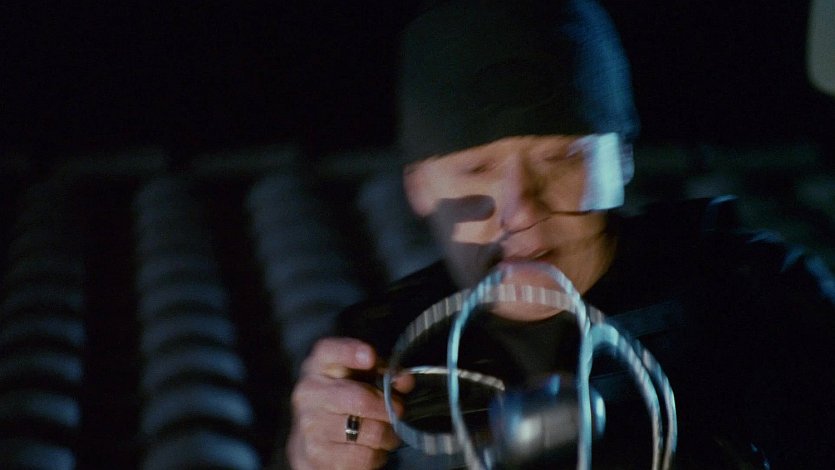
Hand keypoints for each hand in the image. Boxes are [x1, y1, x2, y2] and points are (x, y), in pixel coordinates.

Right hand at [287, 337, 402, 468]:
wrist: (311, 438)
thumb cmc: (343, 400)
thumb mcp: (360, 377)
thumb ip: (383, 372)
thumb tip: (405, 380)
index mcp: (317, 366)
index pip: (329, 352)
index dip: (350, 352)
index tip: (370, 357)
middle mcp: (308, 393)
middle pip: (359, 399)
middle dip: (388, 408)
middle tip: (399, 412)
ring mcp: (309, 426)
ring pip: (368, 432)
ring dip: (387, 436)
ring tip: (387, 434)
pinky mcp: (314, 456)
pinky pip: (362, 458)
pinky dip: (376, 456)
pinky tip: (372, 451)